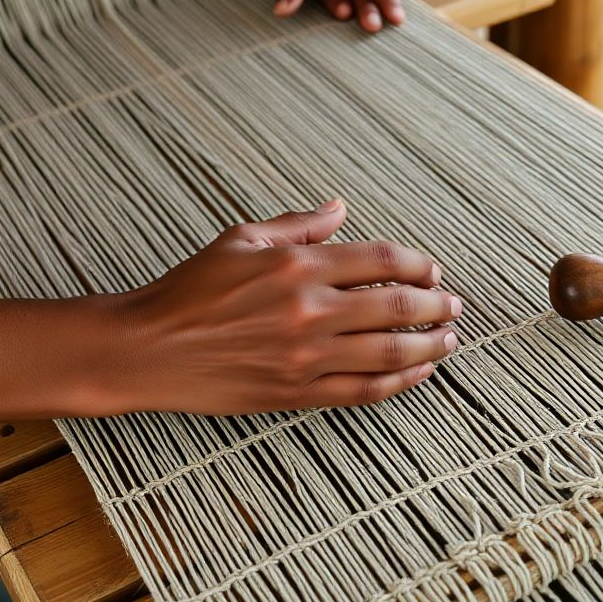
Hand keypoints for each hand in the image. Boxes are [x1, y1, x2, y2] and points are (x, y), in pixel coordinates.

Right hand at [111, 200, 459, 414]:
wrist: (149, 348)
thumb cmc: (188, 290)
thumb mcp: (239, 239)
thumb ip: (297, 224)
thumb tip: (340, 208)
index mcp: (297, 266)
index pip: (380, 260)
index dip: (418, 265)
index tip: (432, 270)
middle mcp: (309, 311)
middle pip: (398, 307)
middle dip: (437, 305)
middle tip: (453, 305)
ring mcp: (306, 357)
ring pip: (391, 353)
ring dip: (430, 346)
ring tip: (448, 340)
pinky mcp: (297, 393)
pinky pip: (364, 390)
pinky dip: (400, 383)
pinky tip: (418, 373)